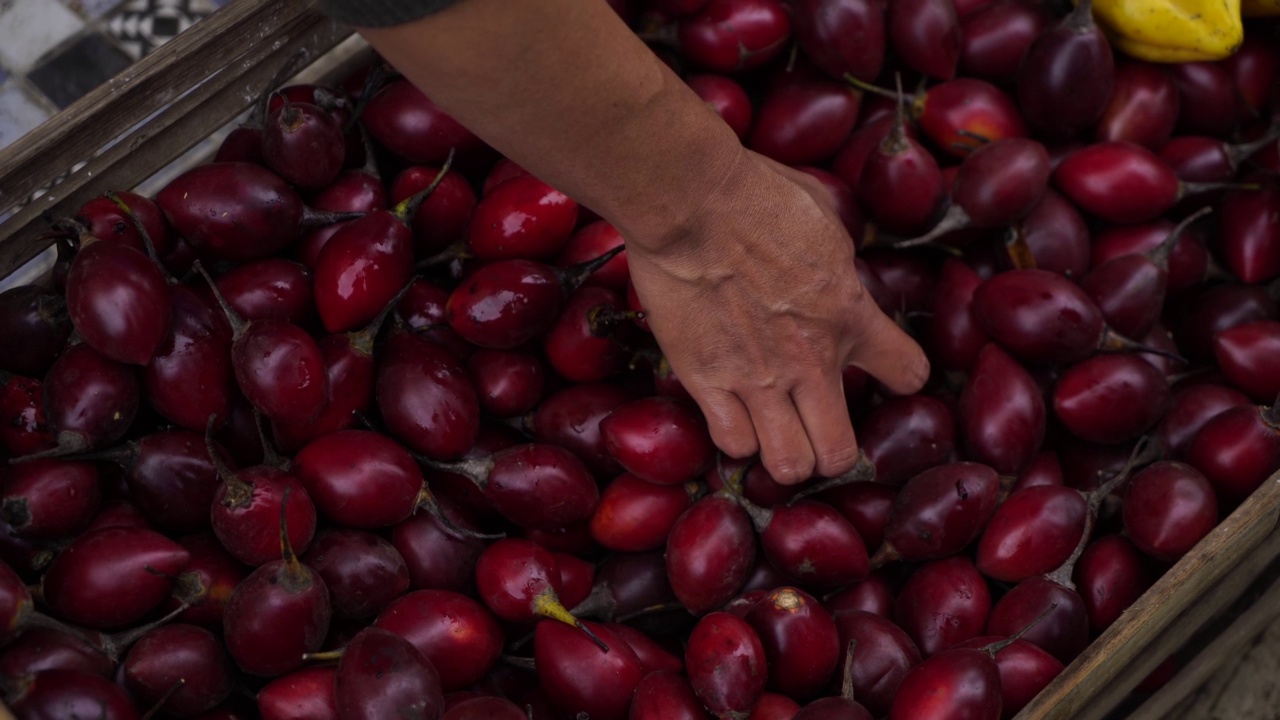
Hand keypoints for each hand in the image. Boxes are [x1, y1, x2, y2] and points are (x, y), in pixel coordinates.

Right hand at [626, 147, 930, 483]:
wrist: (693, 203)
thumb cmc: (759, 196)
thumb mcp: (827, 220)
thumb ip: (840, 262)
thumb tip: (841, 266)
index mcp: (851, 314)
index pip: (907, 372)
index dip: (901, 374)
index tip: (886, 369)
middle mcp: (810, 360)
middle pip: (839, 452)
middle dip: (832, 449)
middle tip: (819, 428)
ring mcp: (756, 378)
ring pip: (787, 465)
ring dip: (785, 455)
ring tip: (776, 434)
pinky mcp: (705, 380)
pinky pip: (732, 443)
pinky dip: (737, 437)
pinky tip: (735, 415)